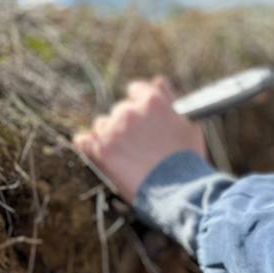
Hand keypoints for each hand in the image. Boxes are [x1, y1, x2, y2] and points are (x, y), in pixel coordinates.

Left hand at [73, 76, 208, 204]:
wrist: (179, 191)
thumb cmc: (187, 157)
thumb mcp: (189, 121)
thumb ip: (171, 97)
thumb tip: (158, 81)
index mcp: (152, 101)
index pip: (136, 90)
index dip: (140, 104)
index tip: (143, 118)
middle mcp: (129, 111)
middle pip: (120, 110)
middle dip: (127, 124)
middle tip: (140, 143)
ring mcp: (113, 130)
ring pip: (102, 125)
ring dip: (110, 136)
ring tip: (126, 155)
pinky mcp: (101, 151)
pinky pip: (84, 141)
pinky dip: (86, 144)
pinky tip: (92, 149)